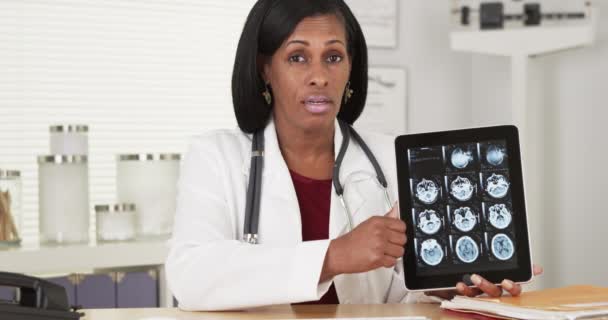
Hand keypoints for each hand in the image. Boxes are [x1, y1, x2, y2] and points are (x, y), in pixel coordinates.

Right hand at [320, 203, 405, 280]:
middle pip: (403, 239)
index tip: (394, 235)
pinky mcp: (378, 258)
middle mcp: (379, 232)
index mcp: (377, 222)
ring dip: (393, 254)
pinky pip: (393, 261)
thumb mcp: (368, 224)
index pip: (401, 225)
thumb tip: (396, 209)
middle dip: (396, 244)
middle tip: (387, 245)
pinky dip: (388, 262)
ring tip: (383, 252)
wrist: (340, 253)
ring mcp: (379, 245)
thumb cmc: (352, 241)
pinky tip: (380, 258)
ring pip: (400, 251)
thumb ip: (385, 218)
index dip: (399, 232)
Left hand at [426, 264, 543, 299]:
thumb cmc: (488, 277)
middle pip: (493, 293)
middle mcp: (493, 294)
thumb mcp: (502, 269)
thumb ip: (521, 269)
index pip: (513, 290)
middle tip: (477, 277)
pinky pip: (465, 296)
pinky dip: (463, 290)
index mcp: (504, 287)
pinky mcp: (466, 297)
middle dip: (486, 285)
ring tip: (466, 280)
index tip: (506, 281)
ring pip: (478, 296)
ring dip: (471, 288)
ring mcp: (479, 296)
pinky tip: (460, 284)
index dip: (511, 287)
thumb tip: (539, 269)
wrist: (461, 285)